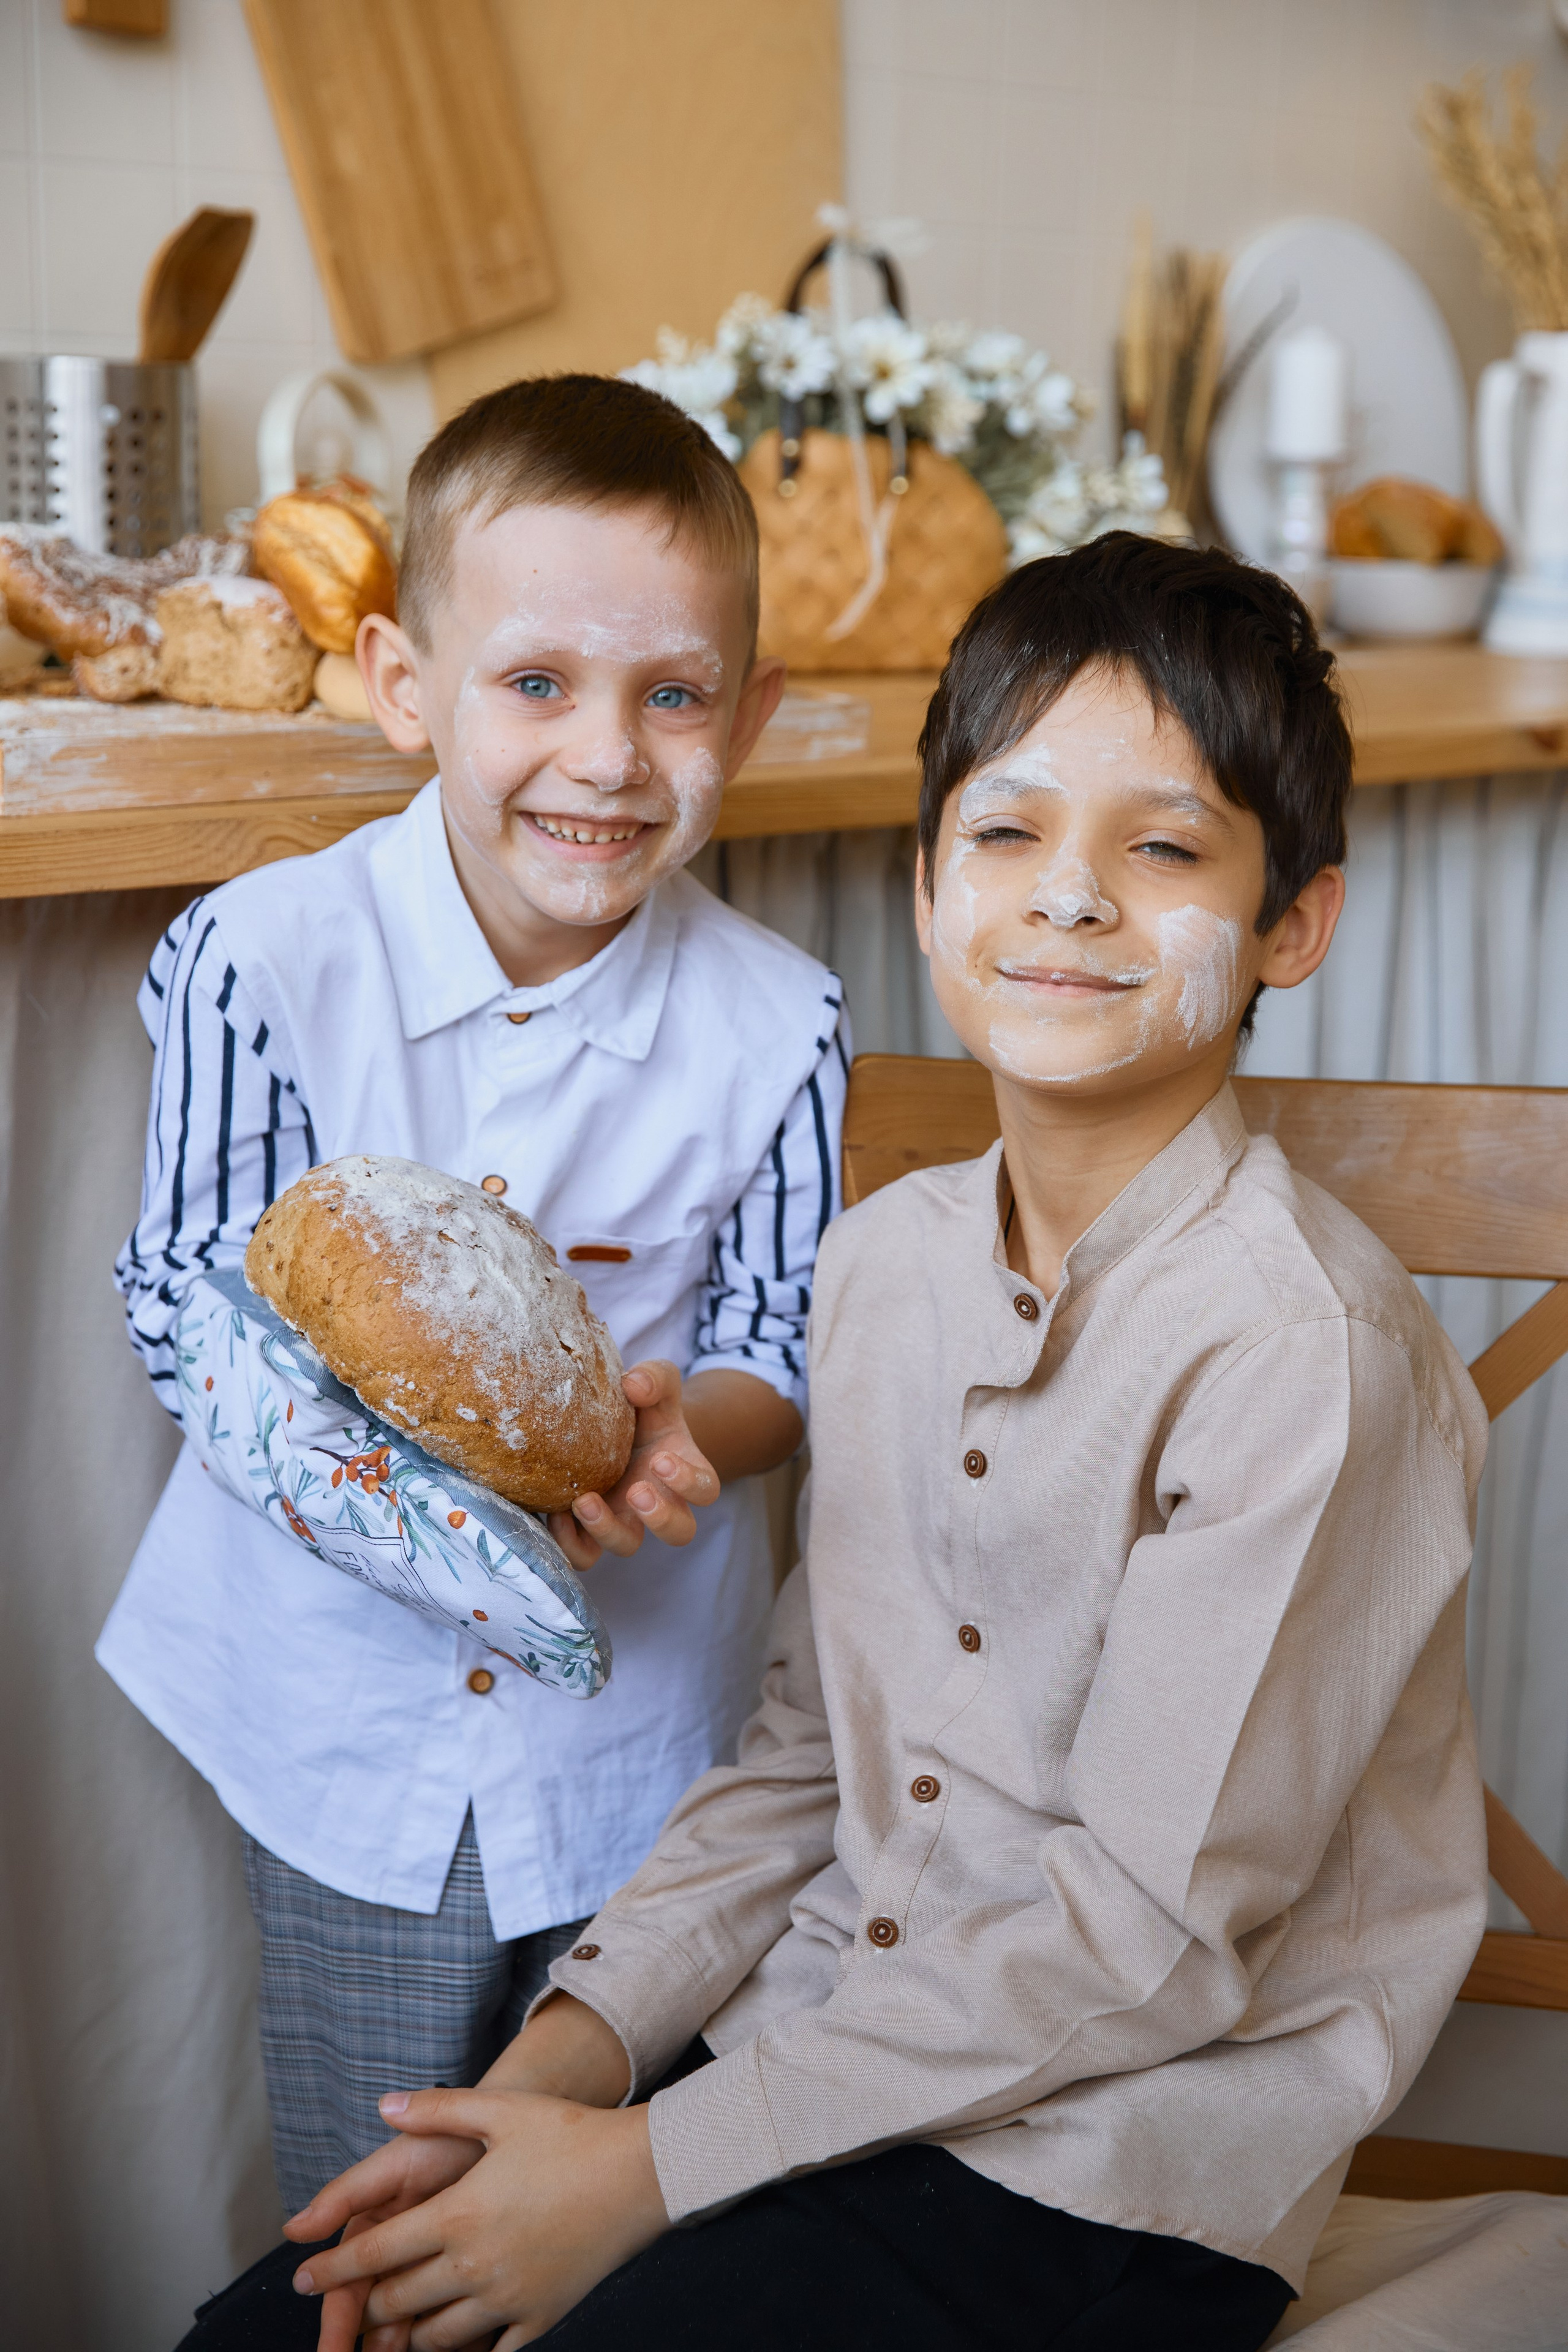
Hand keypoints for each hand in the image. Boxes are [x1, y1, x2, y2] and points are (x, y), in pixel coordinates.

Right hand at [284, 2130, 484, 2351]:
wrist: (510, 2127)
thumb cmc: (445, 2141)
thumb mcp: (396, 2163)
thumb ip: (346, 2194)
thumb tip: (292, 2230)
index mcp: (373, 2239)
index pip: (347, 2293)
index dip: (337, 2327)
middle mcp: (401, 2262)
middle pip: (379, 2319)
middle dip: (375, 2347)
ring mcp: (438, 2274)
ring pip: (418, 2326)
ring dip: (416, 2346)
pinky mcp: (476, 2280)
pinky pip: (465, 2320)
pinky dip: (463, 2339)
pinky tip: (467, 2346)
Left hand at [286, 1995, 631, 2351]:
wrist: (640, 2173)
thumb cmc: (569, 2134)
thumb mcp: (501, 2110)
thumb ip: (437, 2109)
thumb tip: (384, 2106)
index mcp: (456, 2215)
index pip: (375, 2254)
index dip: (333, 2271)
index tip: (304, 2281)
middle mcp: (473, 2265)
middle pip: (398, 2301)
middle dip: (366, 2305)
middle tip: (352, 2304)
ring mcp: (506, 2298)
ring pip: (434, 2337)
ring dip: (407, 2334)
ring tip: (397, 2327)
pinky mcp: (539, 2319)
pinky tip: (455, 2347)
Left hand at [550, 1360, 716, 1566]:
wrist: (615, 1422)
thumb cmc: (644, 1405)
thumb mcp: (655, 1382)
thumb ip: (654, 1378)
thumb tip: (633, 1385)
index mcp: (685, 1471)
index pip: (706, 1490)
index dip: (689, 1483)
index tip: (662, 1459)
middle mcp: (661, 1502)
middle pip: (679, 1532)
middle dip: (660, 1517)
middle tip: (637, 1490)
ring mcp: (626, 1519)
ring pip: (627, 1546)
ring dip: (608, 1530)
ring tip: (584, 1501)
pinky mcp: (591, 1528)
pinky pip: (586, 1554)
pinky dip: (571, 1544)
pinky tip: (556, 1515)